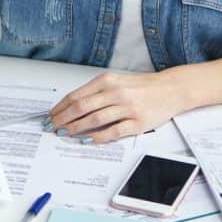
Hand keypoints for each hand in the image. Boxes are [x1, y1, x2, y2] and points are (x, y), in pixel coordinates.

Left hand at [49, 70, 189, 143]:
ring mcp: (126, 108)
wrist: (170, 89)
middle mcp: (115, 93)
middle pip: (80, 107)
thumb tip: (72, 106)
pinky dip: (97, 137)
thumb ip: (96, 91)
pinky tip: (87, 140)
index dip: (60, 108)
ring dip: (75, 128)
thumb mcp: (116, 81)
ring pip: (94, 119)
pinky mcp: (137, 123)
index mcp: (107, 80)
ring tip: (64, 133)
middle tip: (52, 127)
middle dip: (62, 119)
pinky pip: (112, 131)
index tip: (50, 116)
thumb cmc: (141, 86)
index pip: (76, 96)